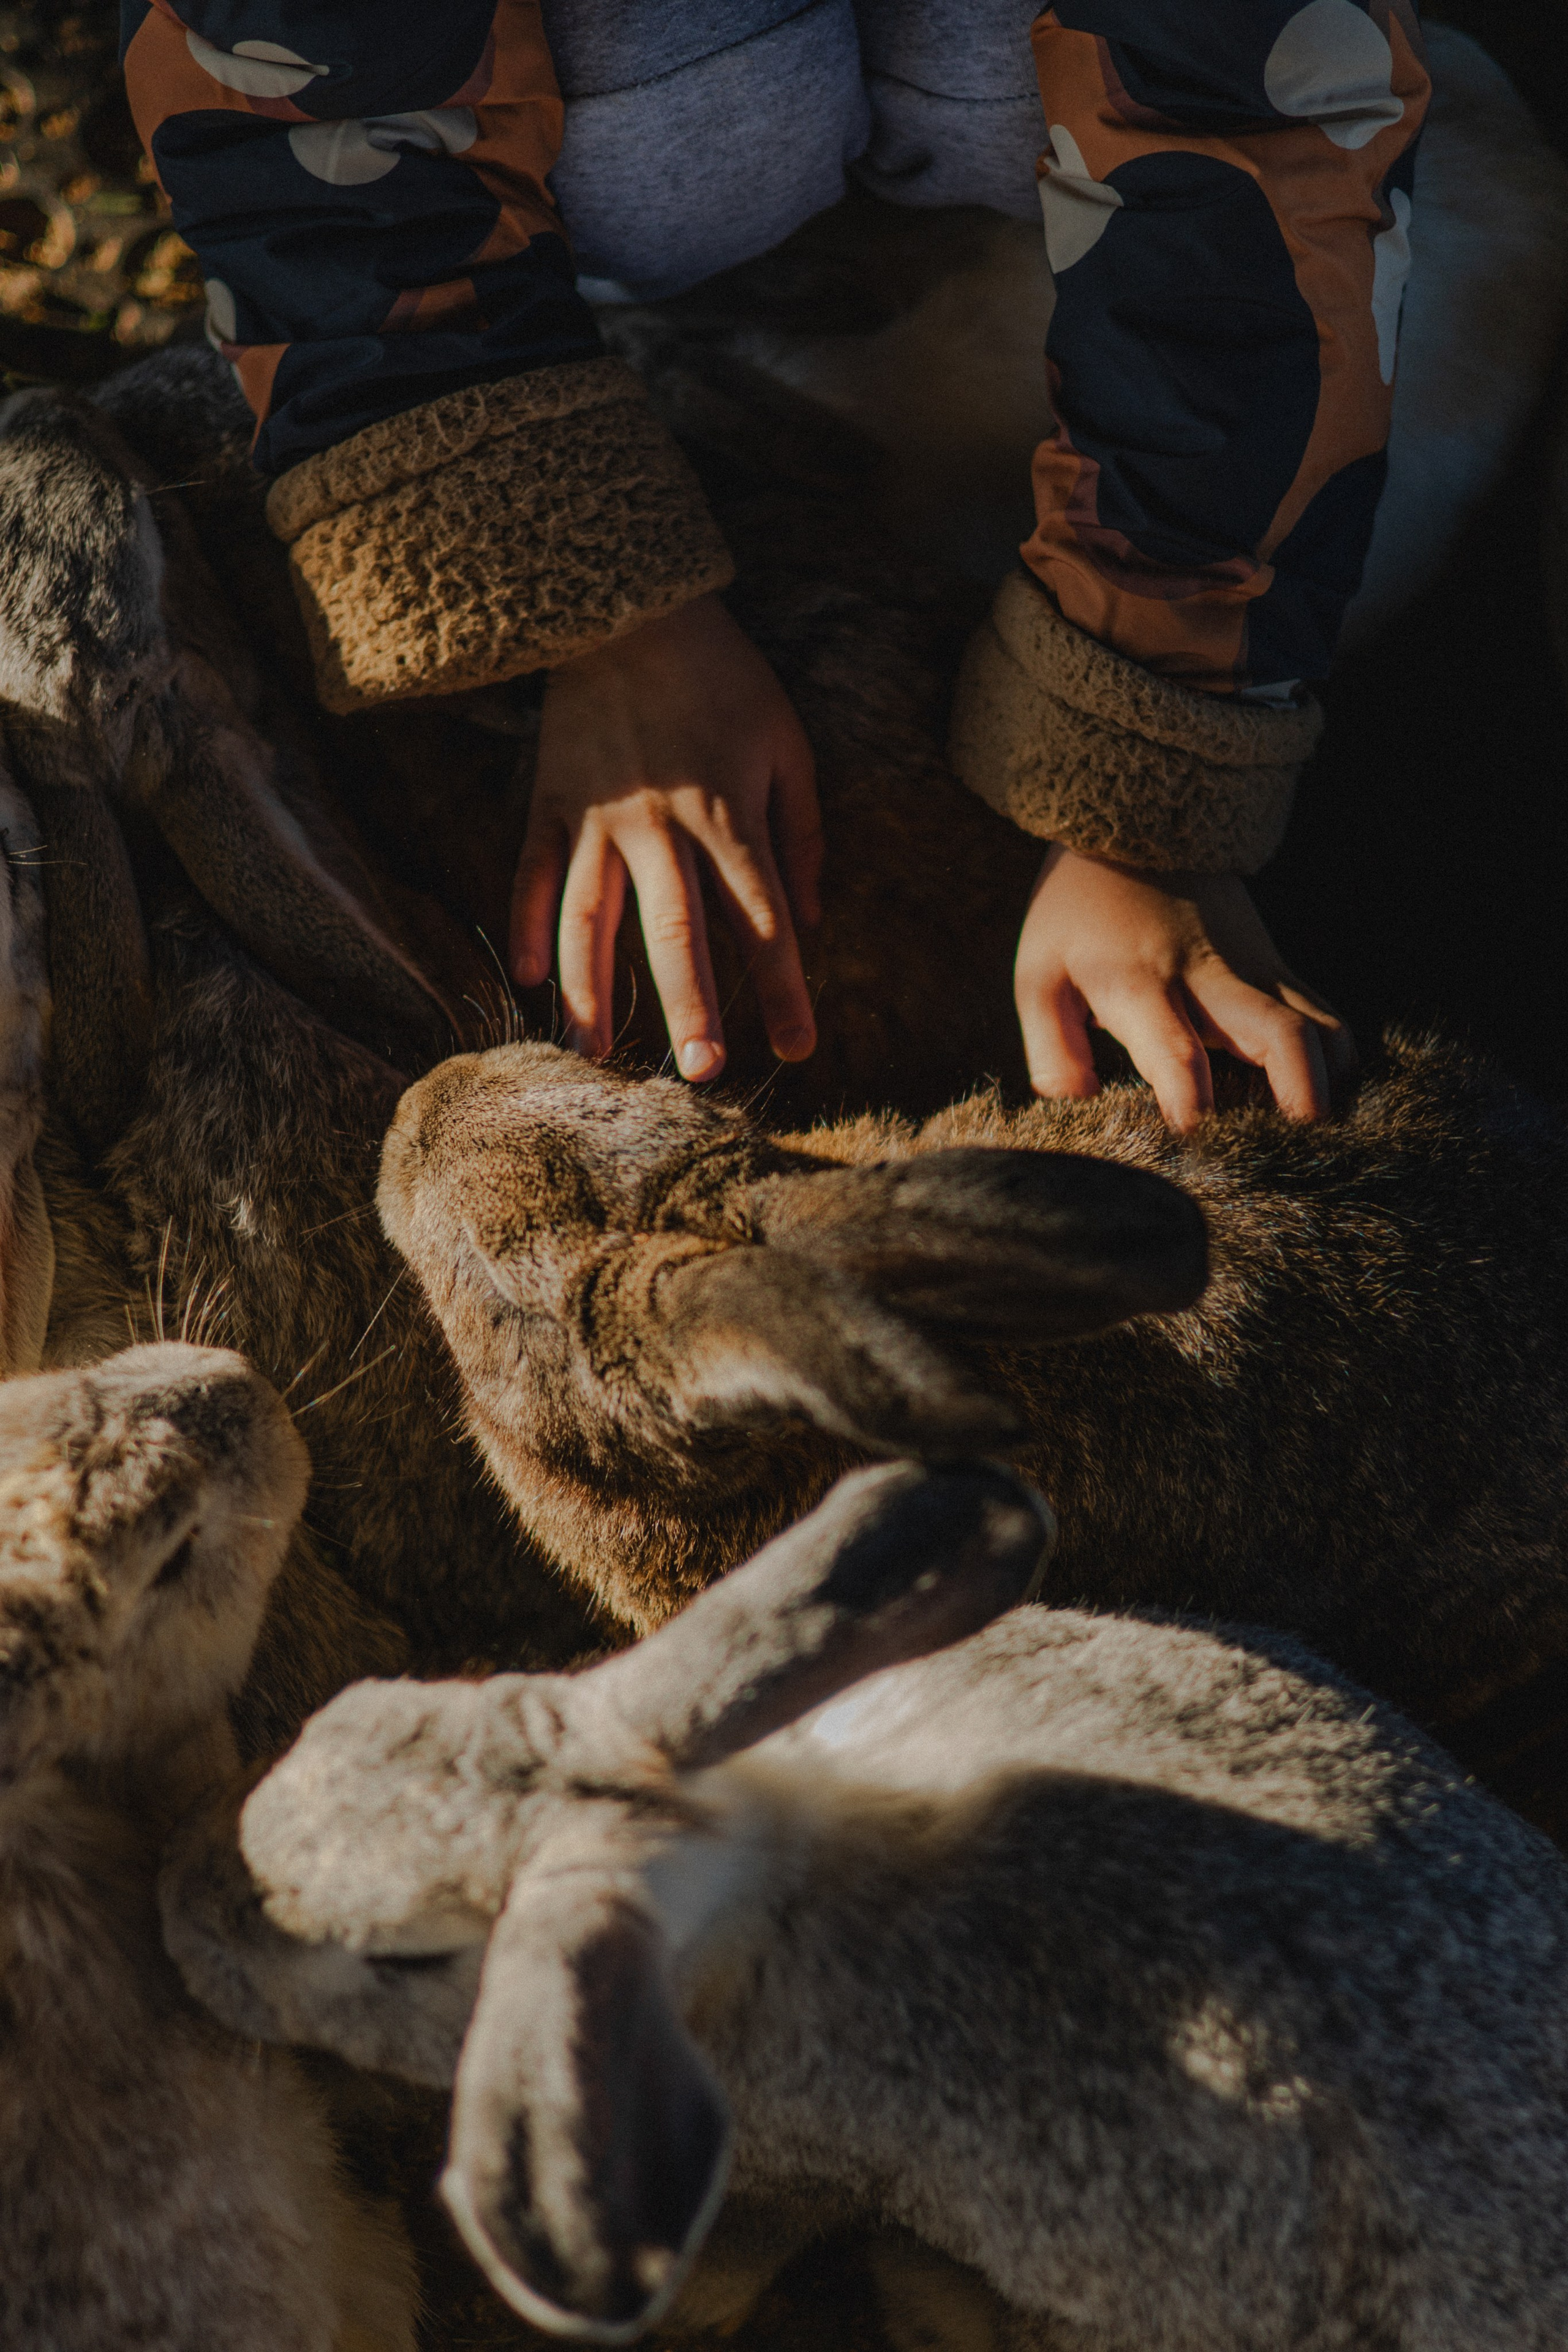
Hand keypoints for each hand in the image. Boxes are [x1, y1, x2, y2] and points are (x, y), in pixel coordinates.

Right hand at [510, 595, 821, 1080]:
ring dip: (592, 991)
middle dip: (689, 1007)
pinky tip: (529, 981)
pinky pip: (531, 873)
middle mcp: (660, 824)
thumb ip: (803, 833)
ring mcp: (596, 816)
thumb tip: (809, 919)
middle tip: (700, 1075)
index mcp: (729, 813)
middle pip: (676, 931)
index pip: (763, 920)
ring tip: (595, 1055)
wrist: (626, 604)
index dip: (784, 989)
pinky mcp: (548, 801)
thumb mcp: (786, 743)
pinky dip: (525, 927)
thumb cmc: (723, 678)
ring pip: (589, 917)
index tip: (798, 1049)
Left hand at [1015, 847, 1353, 1128]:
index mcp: (1141, 984)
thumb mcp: (1040, 974)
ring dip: (1331, 1085)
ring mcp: (1255, 968)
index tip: (1195, 1150)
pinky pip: (1326, 1017)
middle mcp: (1211, 977)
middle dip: (1301, 1102)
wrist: (1134, 824)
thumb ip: (1053, 1051)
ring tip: (1319, 1140)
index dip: (1193, 1110)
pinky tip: (1324, 1101)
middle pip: (1283, 1037)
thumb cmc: (1078, 913)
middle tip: (1296, 1157)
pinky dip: (1337, 1062)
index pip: (1179, 1056)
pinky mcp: (1278, 965)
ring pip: (1322, 1027)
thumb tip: (1076, 1110)